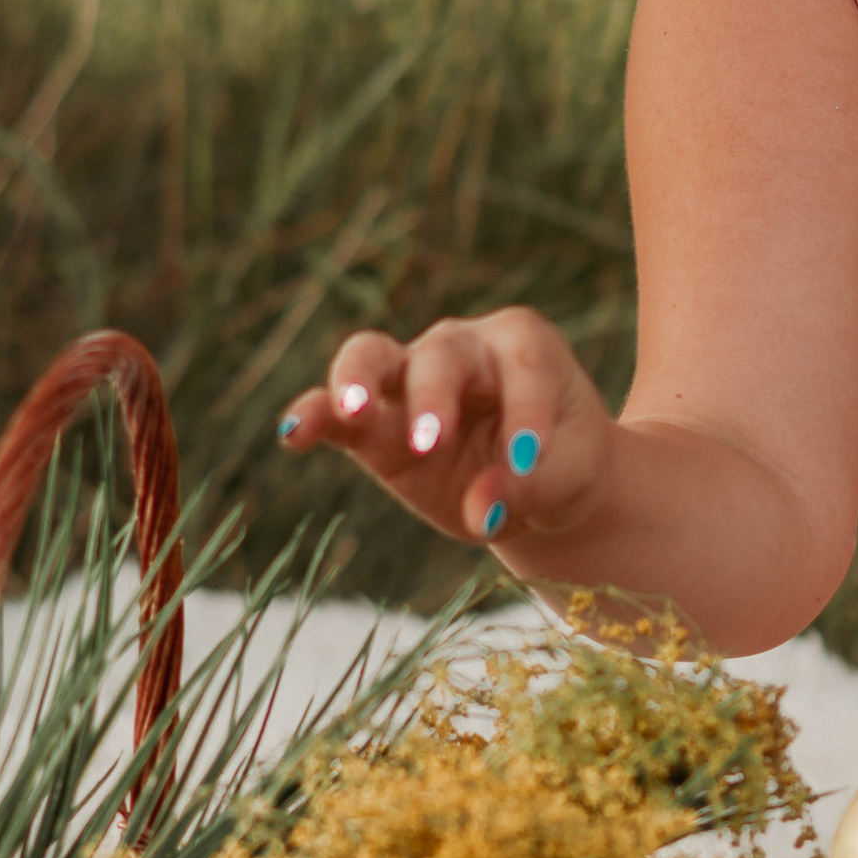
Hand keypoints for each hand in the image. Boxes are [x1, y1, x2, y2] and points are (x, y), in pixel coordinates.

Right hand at [276, 310, 612, 553]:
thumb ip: (526, 489)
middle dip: (434, 396)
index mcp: (523, 344)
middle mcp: (462, 347)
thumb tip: (481, 513)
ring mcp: (410, 378)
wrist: (537, 482)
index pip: (524, 369)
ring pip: (372, 356)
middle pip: (440, 356)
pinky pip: (334, 411)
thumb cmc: (562, 463)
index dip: (526, 411)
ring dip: (358, 381)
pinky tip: (292, 433)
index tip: (528, 458)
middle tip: (433, 442)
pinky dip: (313, 416)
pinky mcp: (374, 425)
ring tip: (352, 411)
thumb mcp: (564, 477)